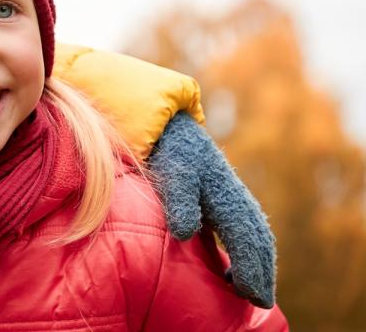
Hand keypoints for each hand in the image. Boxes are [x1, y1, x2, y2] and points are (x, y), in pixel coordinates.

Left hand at [148, 112, 276, 307]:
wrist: (175, 133)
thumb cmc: (173, 157)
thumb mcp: (173, 177)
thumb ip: (180, 203)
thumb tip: (184, 233)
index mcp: (229, 201)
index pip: (247, 243)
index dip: (251, 271)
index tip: (251, 295)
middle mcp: (240, 203)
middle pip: (260, 245)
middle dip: (263, 275)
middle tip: (258, 302)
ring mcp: (239, 202)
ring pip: (260, 239)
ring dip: (261, 266)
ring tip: (251, 293)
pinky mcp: (231, 202)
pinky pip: (251, 232)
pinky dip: (253, 253)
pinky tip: (234, 270)